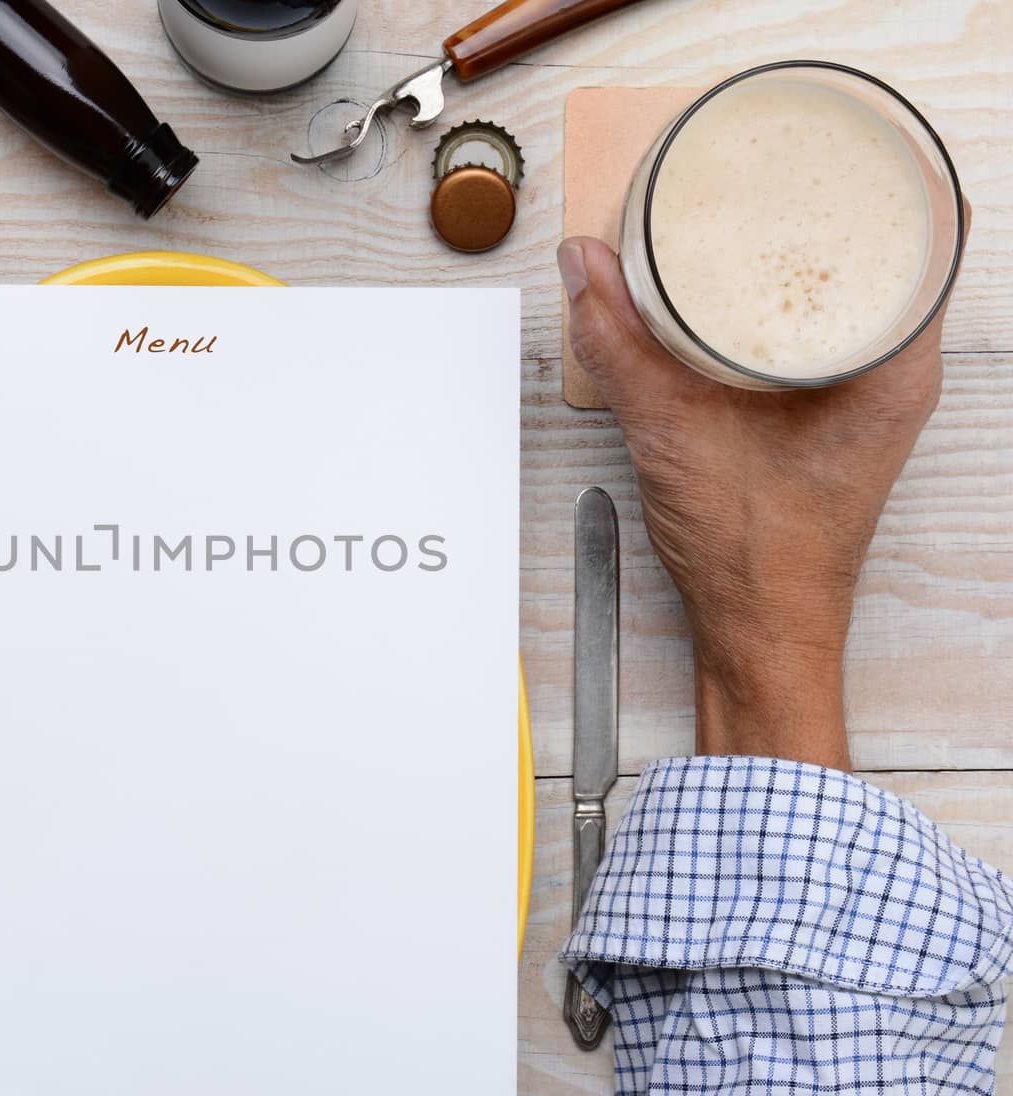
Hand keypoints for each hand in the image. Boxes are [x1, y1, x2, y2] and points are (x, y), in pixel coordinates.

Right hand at [558, 226, 965, 770]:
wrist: (758, 630)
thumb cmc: (756, 556)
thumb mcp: (674, 430)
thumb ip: (622, 344)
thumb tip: (584, 264)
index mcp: (894, 372)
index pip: (928, 240)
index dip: (884, 184)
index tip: (827, 157)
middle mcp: (896, 381)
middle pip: (889, 259)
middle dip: (828, 213)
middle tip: (767, 181)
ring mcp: (868, 401)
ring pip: (853, 298)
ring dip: (804, 261)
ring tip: (750, 220)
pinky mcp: (831, 418)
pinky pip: (821, 336)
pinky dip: (783, 306)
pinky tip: (736, 294)